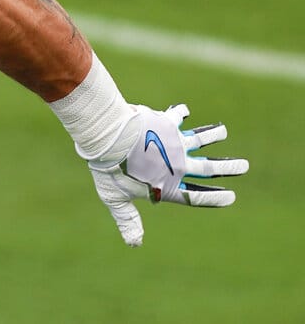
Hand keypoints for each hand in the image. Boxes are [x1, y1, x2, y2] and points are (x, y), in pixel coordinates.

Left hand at [89, 103, 248, 246]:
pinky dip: (181, 113)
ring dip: (213, 135)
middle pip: (209, 168)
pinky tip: (184, 111)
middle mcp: (177, 165)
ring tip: (223, 131)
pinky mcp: (166, 123)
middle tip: (244, 166)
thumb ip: (128, 219)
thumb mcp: (115, 198)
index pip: (196, 196)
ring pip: (201, 140)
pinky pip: (177, 116)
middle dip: (229, 167)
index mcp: (167, 185)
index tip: (231, 197)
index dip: (214, 198)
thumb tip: (135, 243)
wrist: (109, 137)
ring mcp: (174, 143)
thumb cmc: (109, 170)